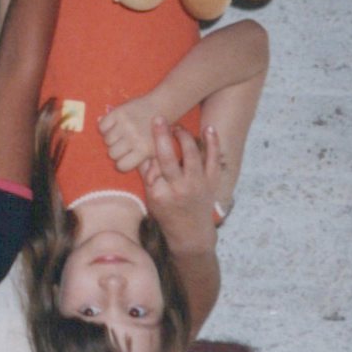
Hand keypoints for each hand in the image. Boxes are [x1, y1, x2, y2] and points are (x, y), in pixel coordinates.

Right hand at [98, 94, 160, 171]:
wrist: (160, 106)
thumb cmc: (158, 132)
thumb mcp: (159, 152)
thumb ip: (154, 169)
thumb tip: (149, 183)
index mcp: (143, 150)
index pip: (121, 166)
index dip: (122, 163)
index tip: (126, 157)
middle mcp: (133, 138)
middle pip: (112, 154)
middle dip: (116, 151)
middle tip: (124, 144)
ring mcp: (124, 125)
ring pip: (106, 140)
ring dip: (111, 138)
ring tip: (120, 134)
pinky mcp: (117, 113)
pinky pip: (102, 126)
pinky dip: (105, 127)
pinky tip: (114, 126)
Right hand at [140, 119, 223, 255]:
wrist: (192, 232)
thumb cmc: (167, 214)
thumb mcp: (150, 198)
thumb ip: (146, 174)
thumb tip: (137, 151)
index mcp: (161, 193)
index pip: (151, 166)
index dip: (148, 150)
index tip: (144, 132)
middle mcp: (180, 188)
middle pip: (169, 158)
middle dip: (162, 136)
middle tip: (158, 119)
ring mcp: (198, 184)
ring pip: (192, 155)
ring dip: (184, 137)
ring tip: (176, 127)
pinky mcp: (212, 181)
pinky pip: (214, 159)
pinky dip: (213, 143)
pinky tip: (208, 128)